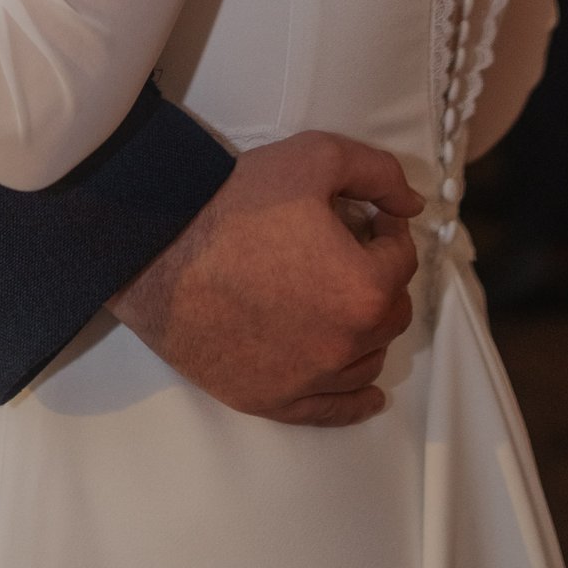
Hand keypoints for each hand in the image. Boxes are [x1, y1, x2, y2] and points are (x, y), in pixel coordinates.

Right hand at [113, 131, 422, 425]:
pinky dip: (355, 401)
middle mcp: (345, 344)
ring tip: (339, 301)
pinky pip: (331, 410)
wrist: (155, 248)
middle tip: (346, 255)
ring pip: (368, 359)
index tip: (364, 218)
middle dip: (379, 279)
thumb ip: (379, 173)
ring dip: (367, 329)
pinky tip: (369, 395)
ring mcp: (308, 379)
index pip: (401, 258)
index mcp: (364, 288)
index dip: (386, 231)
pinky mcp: (271, 399)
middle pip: (391, 312)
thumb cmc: (234, 201)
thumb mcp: (316, 157)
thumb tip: (412, 206)